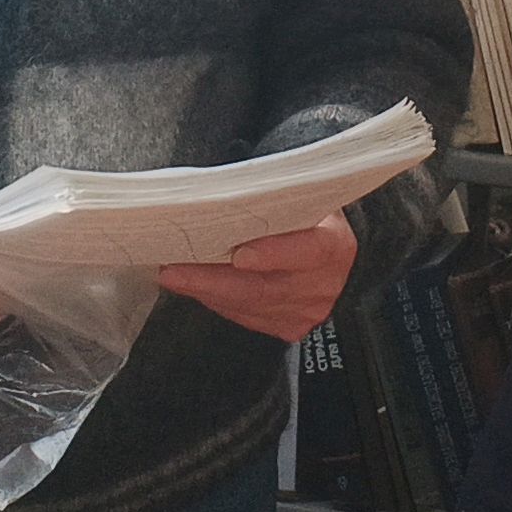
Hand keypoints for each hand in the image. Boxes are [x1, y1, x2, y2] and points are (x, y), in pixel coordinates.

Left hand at [154, 209, 357, 343]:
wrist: (336, 258)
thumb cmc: (313, 219)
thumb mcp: (304, 199)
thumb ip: (275, 196)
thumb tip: (228, 185)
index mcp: (333, 244)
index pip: (308, 250)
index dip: (274, 254)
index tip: (239, 255)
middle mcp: (323, 283)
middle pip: (264, 288)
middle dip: (213, 280)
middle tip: (175, 270)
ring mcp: (306, 310)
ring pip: (249, 306)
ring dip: (207, 291)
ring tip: (175, 275)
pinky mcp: (289, 326)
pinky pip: (246, 317)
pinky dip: (218, 301)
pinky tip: (197, 286)